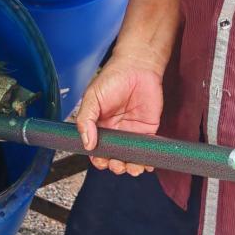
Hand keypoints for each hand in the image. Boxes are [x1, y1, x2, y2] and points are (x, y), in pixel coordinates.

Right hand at [75, 49, 164, 175]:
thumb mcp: (92, 97)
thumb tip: (87, 143)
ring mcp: (132, 132)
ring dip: (131, 167)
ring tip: (132, 167)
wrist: (137, 67)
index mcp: (99, 125)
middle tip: (117, 164)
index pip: (97, 149)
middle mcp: (115, 132)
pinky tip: (145, 164)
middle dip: (115, 166)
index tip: (101, 161)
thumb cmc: (113, 78)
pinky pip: (147, 150)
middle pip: (114, 157)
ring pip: (131, 158)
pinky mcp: (148, 130)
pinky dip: (147, 160)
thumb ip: (86, 120)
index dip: (98, 159)